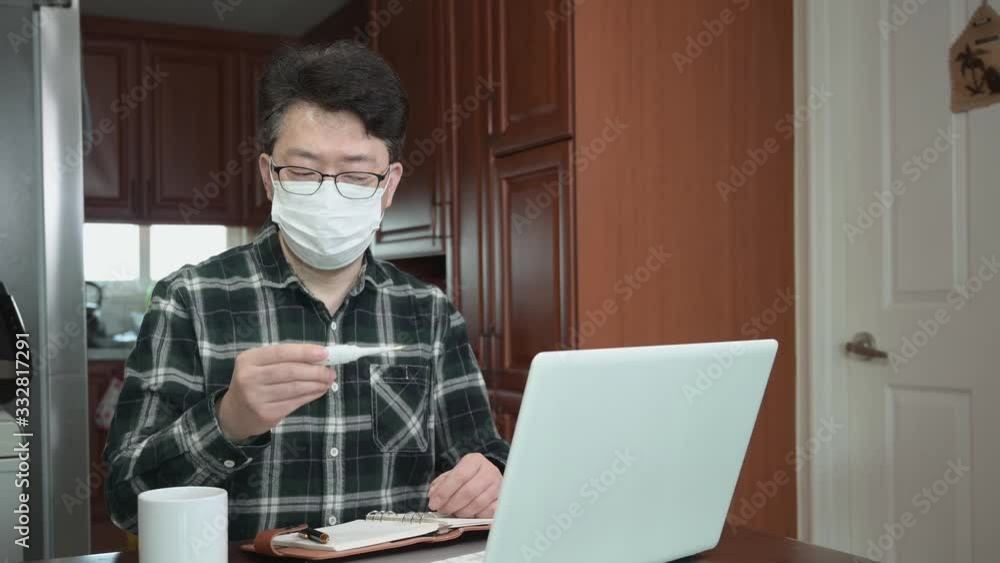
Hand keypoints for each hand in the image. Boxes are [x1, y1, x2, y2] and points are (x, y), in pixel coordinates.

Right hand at [216, 343, 333, 441]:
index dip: (304, 352)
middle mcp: (249, 378)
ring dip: (316, 384)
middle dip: (315, 371)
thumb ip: (284, 359)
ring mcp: (256, 398)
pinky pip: (294, 402)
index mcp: (248, 359)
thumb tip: (319, 356)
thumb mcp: (260, 365)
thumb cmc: (254, 382)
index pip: (281, 352)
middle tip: (331, 371)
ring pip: (294, 388)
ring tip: (328, 380)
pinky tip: (319, 390)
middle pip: (290, 371)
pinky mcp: (266, 414)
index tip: (324, 353)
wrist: (234, 414)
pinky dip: (310, 395)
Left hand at [427, 453, 501, 517]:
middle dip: (452, 505)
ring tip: (455, 512)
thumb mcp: (452, 474)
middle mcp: (489, 471)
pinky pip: (488, 512)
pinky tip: (470, 514)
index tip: (433, 503)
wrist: (488, 477)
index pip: (459, 476)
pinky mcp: (503, 500)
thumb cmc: (468, 477)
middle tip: (443, 510)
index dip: (445, 492)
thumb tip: (433, 495)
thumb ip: (441, 483)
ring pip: (478, 504)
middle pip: (468, 492)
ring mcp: (499, 486)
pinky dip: (476, 516)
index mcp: (475, 461)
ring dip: (462, 512)